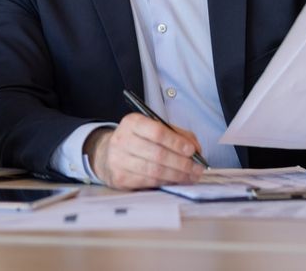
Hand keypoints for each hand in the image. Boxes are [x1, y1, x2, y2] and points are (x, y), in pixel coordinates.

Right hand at [85, 113, 205, 189]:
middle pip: (158, 154)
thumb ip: (177, 134)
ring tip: (190, 176)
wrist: (108, 154)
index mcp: (132, 122)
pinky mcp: (120, 178)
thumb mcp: (154, 128)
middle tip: (197, 168)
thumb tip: (195, 148)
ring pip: (154, 171)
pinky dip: (166, 182)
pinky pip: (149, 182)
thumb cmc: (138, 140)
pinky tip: (175, 180)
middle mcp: (122, 140)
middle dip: (182, 163)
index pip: (157, 132)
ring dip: (177, 175)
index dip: (176, 142)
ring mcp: (119, 160)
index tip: (191, 150)